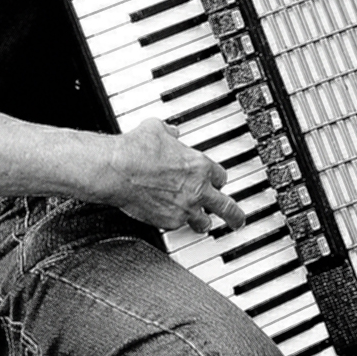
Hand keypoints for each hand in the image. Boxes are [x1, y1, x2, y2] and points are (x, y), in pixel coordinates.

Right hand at [105, 118, 244, 232]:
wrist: (118, 169)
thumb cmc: (136, 149)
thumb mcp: (158, 129)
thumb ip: (170, 133)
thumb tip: (171, 132)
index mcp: (199, 165)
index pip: (221, 177)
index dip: (217, 180)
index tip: (216, 182)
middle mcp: (197, 189)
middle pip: (226, 206)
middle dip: (234, 215)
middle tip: (238, 220)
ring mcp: (184, 207)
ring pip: (203, 222)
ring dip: (204, 222)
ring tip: (206, 226)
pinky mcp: (168, 221)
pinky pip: (178, 226)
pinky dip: (176, 224)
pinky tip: (173, 222)